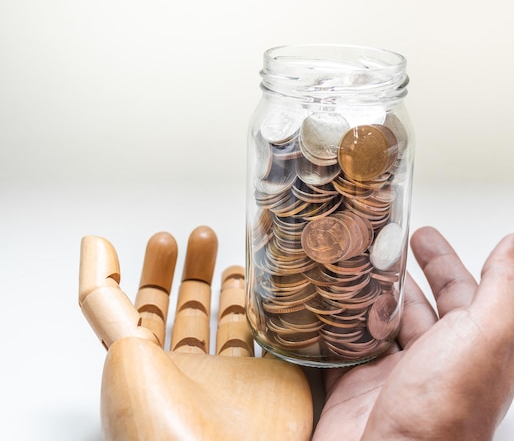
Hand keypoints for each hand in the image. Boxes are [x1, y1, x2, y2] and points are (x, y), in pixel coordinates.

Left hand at [79, 226, 312, 440]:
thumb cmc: (159, 421)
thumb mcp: (120, 347)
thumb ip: (103, 295)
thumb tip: (93, 244)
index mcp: (152, 366)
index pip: (151, 308)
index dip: (156, 273)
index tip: (167, 240)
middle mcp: (191, 371)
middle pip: (193, 311)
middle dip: (196, 271)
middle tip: (204, 236)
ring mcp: (234, 378)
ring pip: (233, 325)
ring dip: (232, 293)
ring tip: (235, 263)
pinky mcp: (275, 382)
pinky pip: (274, 342)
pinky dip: (274, 319)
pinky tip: (273, 297)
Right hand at [314, 226, 513, 439]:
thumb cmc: (440, 413)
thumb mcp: (485, 338)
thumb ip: (505, 288)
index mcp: (471, 348)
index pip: (461, 292)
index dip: (444, 260)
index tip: (423, 234)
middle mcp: (434, 363)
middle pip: (418, 306)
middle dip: (401, 273)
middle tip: (381, 245)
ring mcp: (392, 378)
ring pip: (379, 325)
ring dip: (365, 296)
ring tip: (347, 266)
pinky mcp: (354, 390)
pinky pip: (342, 349)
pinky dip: (333, 329)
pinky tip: (325, 309)